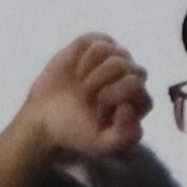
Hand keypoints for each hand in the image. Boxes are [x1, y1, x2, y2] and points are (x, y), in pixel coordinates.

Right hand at [10, 30, 153, 161]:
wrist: (45, 119)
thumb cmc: (77, 132)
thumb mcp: (102, 145)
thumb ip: (126, 136)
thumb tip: (129, 107)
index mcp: (138, 102)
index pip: (140, 91)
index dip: (116, 98)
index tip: (98, 112)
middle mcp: (130, 78)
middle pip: (131, 69)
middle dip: (104, 84)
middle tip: (87, 99)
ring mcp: (114, 60)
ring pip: (116, 52)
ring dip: (94, 71)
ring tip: (82, 86)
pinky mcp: (94, 46)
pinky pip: (99, 40)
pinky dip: (86, 56)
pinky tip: (77, 71)